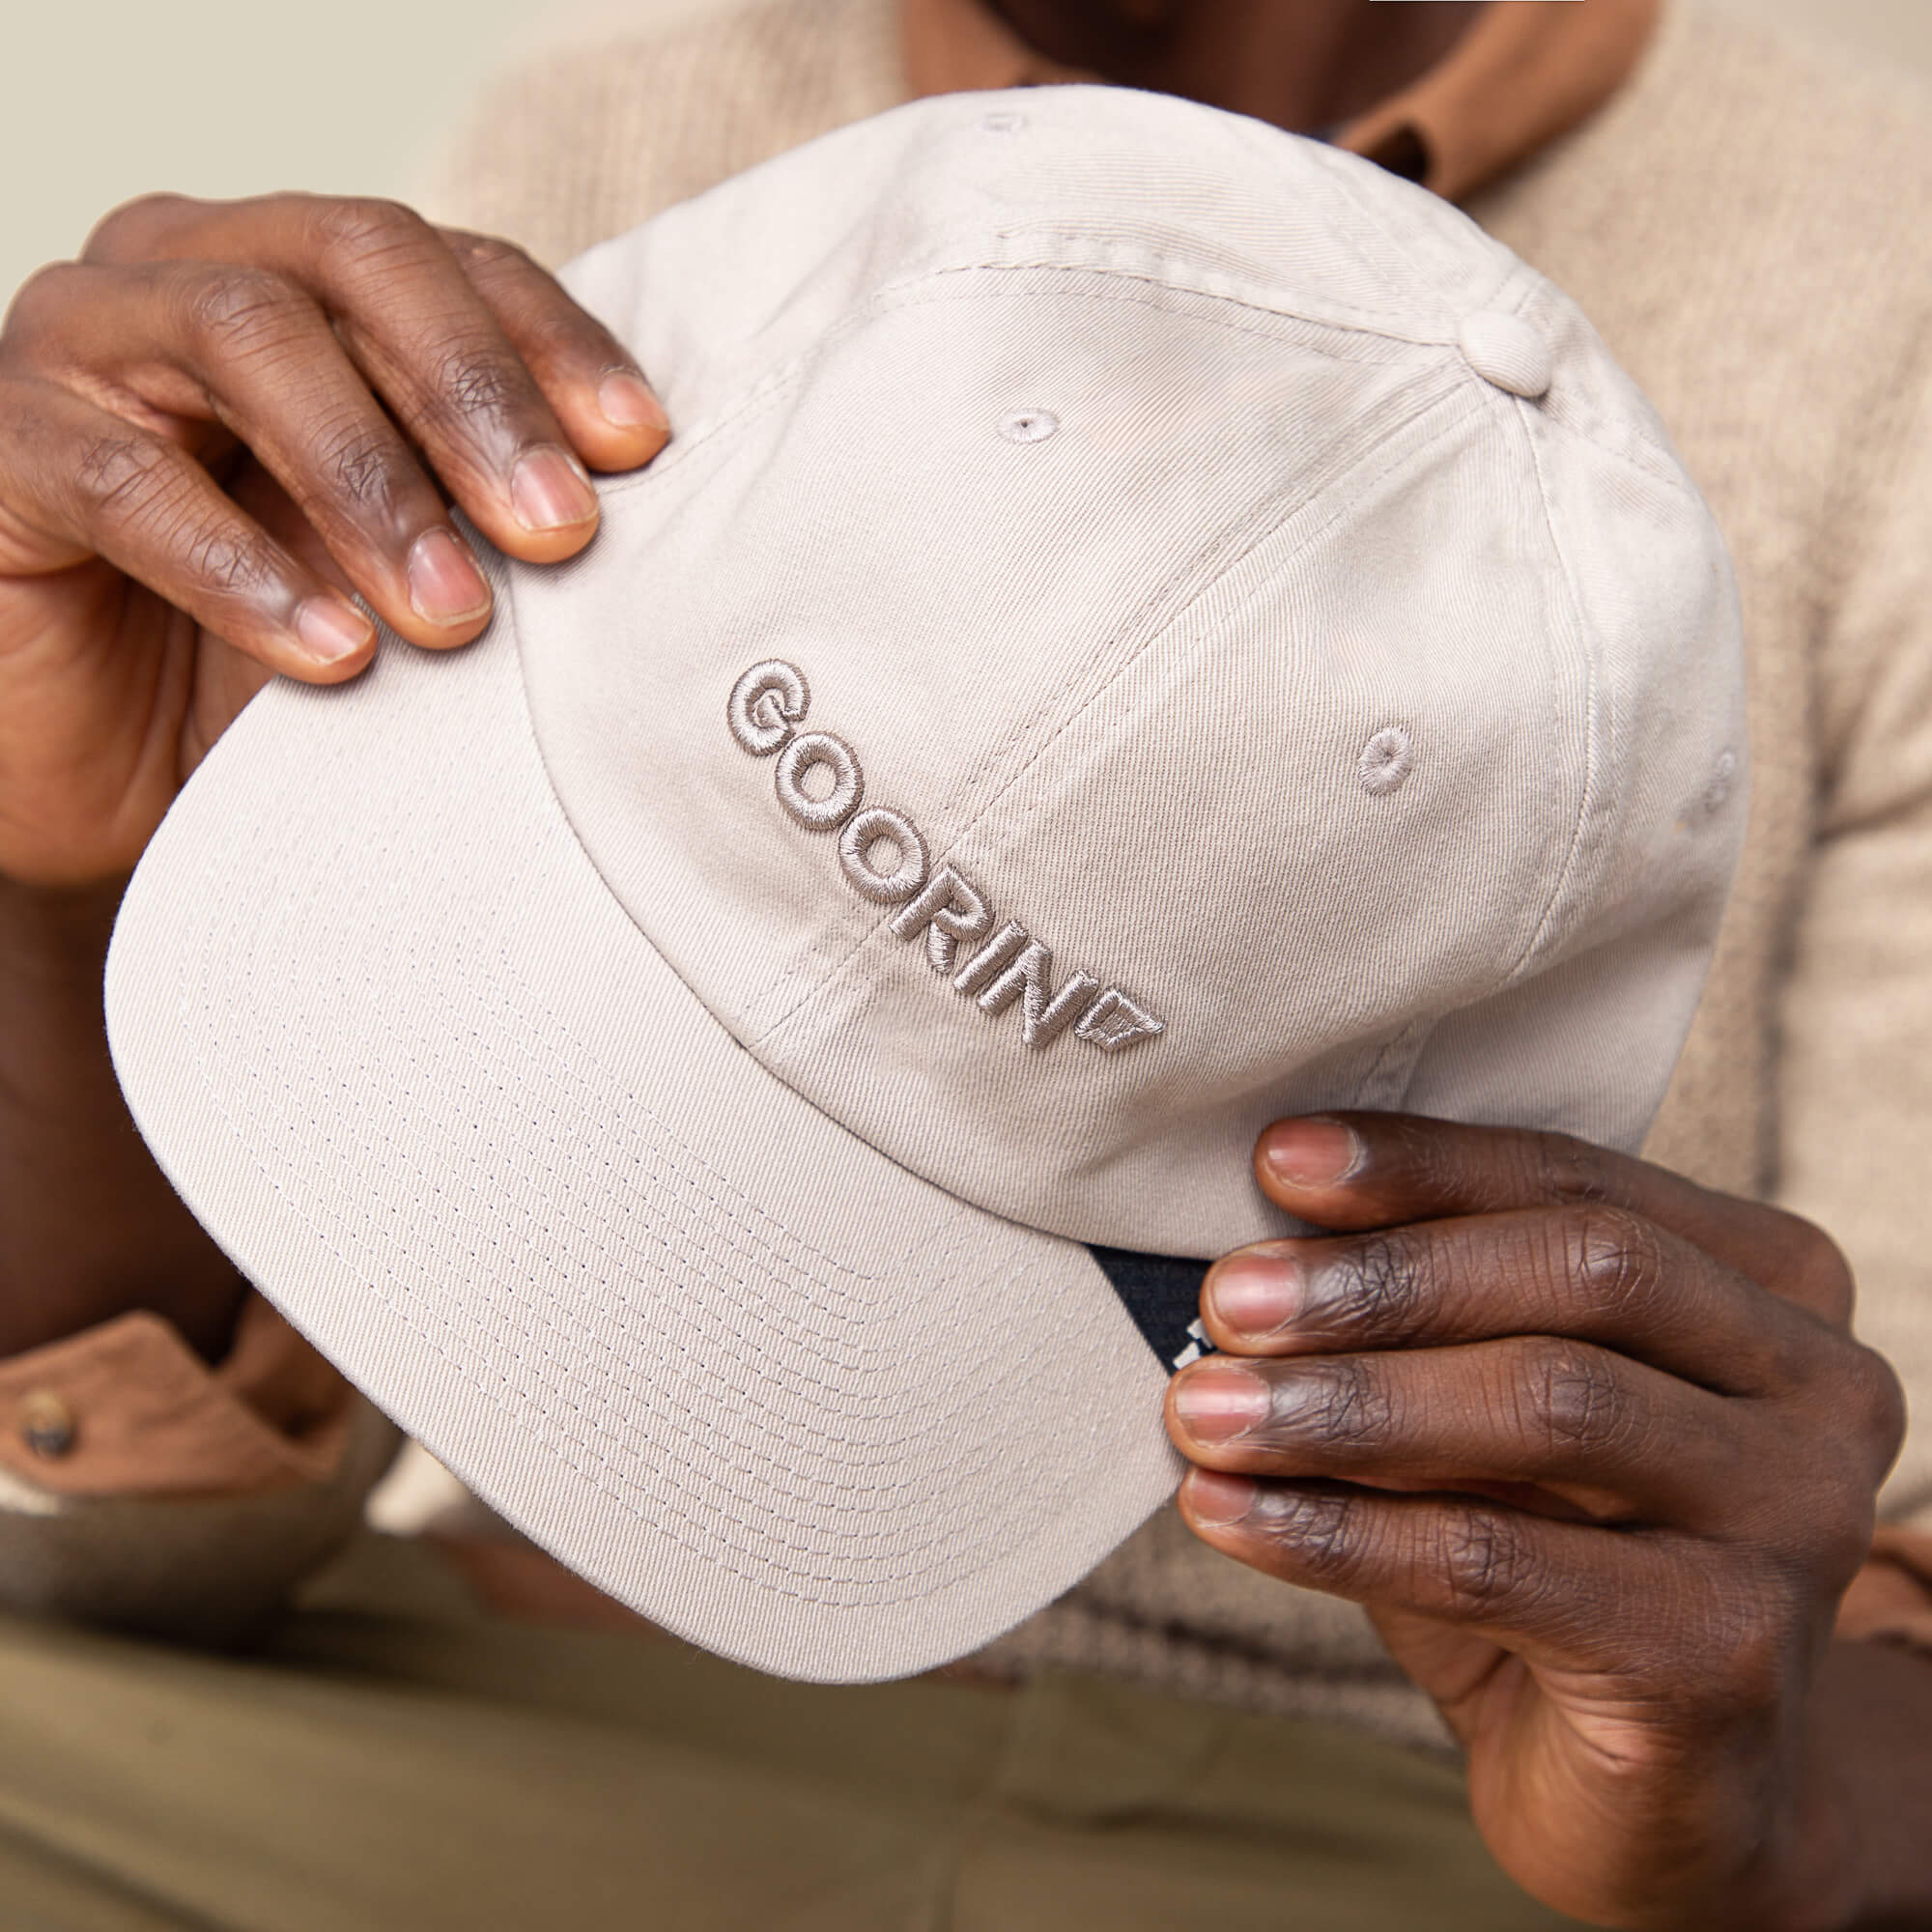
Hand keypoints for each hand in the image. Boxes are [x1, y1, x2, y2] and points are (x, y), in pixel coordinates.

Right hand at [0, 191, 667, 886]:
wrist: (116, 774)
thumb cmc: (276, 652)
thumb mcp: (406, 580)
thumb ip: (485, 525)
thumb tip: (612, 520)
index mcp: (314, 284)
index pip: (457, 264)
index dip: (553, 345)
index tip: (641, 448)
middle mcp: (199, 271)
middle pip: (362, 260)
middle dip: (478, 395)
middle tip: (560, 532)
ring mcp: (88, 342)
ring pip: (249, 339)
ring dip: (371, 481)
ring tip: (456, 616)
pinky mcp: (7, 446)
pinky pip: (129, 483)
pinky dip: (245, 571)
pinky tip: (335, 653)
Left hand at [1166, 1114, 1906, 1929]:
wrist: (1656, 1795)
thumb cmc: (1555, 1556)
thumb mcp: (1488, 1416)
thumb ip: (1421, 1326)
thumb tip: (1253, 1258)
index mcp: (1771, 1285)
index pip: (1582, 1179)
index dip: (1422, 1164)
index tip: (1276, 1159)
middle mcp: (1819, 1387)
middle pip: (1586, 1272)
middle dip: (1383, 1277)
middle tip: (1227, 1299)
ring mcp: (1795, 1520)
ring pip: (1548, 1404)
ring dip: (1345, 1401)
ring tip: (1201, 1409)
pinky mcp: (1726, 1652)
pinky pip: (1495, 1559)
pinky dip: (1336, 1527)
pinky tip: (1227, 1512)